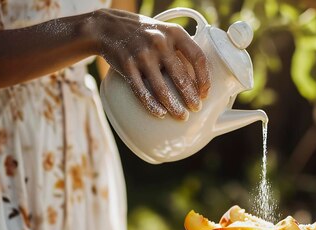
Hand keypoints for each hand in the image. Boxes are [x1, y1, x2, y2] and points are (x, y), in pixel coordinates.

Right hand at [90, 9, 210, 118]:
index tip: (205, 93)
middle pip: (181, 77)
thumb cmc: (145, 34)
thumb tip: (198, 79)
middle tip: (196, 108)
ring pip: (162, 89)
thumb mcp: (165, 32)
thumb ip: (180, 50)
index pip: (198, 57)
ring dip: (174, 107)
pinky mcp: (127, 66)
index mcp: (175, 33)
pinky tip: (160, 113)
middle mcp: (160, 42)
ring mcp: (142, 55)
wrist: (109, 27)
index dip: (204, 78)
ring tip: (181, 116)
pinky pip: (141, 91)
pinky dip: (152, 105)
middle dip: (191, 97)